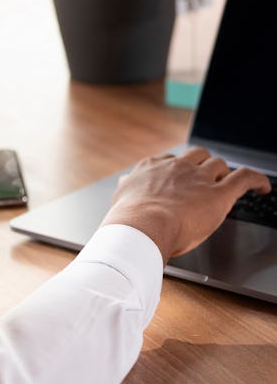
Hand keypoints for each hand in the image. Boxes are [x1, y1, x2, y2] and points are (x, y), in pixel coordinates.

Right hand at [101, 147, 270, 262]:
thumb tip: (124, 183)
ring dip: (225, 173)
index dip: (178, 168)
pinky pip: (245, 178)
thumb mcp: (121, 197)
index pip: (170, 160)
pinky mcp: (219, 194)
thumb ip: (127, 187)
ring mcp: (199, 179)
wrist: (142, 227)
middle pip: (197, 155)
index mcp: (152, 168)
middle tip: (207, 176)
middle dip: (204, 164)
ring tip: (228, 183)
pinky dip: (257, 180)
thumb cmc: (129, 220)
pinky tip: (263, 187)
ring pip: (219, 164)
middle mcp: (177, 168)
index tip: (181, 175)